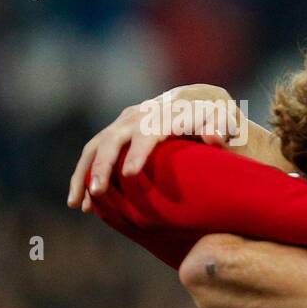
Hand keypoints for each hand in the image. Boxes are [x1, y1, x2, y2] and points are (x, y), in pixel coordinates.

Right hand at [68, 84, 244, 210]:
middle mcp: (146, 110)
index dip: (139, 151)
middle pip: (116, 137)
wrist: (208, 103)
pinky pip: (97, 149)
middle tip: (98, 194)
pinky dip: (85, 173)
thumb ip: (223, 129)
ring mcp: (130, 118)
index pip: (151, 130)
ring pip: (98, 144)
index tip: (131, 175)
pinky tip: (80, 200)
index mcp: (173, 109)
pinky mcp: (121, 127)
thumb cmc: (225, 123)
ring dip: (85, 173)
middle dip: (104, 165)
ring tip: (77, 204)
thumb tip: (213, 136)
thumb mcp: (229, 124)